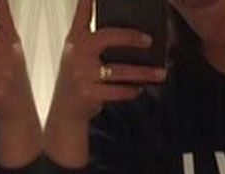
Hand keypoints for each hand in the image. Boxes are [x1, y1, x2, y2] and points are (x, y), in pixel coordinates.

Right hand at [44, 0, 165, 166]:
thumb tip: (136, 33)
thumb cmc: (79, 77)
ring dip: (142, 73)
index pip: (83, 11)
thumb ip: (96, 38)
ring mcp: (81, 73)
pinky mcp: (88, 93)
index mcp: (76, 38)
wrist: (65, 111)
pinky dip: (130, 91)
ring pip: (118, 70)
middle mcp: (77, 52)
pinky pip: (116, 91)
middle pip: (107, 37)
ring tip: (160, 74)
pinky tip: (140, 89)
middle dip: (130, 37)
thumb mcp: (80, 53)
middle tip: (150, 40)